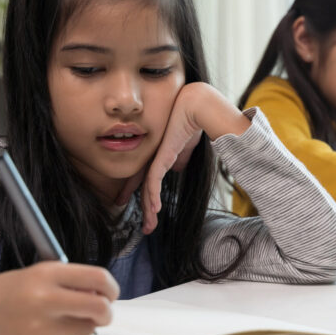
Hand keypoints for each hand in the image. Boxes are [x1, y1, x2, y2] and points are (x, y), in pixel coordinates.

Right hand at [0, 262, 118, 334]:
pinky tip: (49, 329)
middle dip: (108, 311)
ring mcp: (39, 324)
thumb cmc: (11, 290)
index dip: (112, 287)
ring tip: (67, 317)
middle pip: (99, 307)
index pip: (98, 277)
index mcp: (47, 273)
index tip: (111, 293)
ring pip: (87, 328)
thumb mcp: (41, 274)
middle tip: (104, 311)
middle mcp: (44, 298)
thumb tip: (105, 296)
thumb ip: (73, 281)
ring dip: (86, 324)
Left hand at [141, 82, 250, 233]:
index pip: (146, 176)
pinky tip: (155, 211)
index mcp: (159, 154)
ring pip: (146, 189)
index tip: (140, 207)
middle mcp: (154, 157)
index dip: (141, 192)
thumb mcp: (187, 145)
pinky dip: (153, 198)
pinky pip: (153, 183)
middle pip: (142, 185)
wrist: (195, 106)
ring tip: (149, 228)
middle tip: (142, 225)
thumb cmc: (193, 120)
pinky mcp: (161, 158)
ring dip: (149, 210)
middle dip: (140, 206)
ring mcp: (155, 158)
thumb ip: (181, 157)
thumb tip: (179, 168)